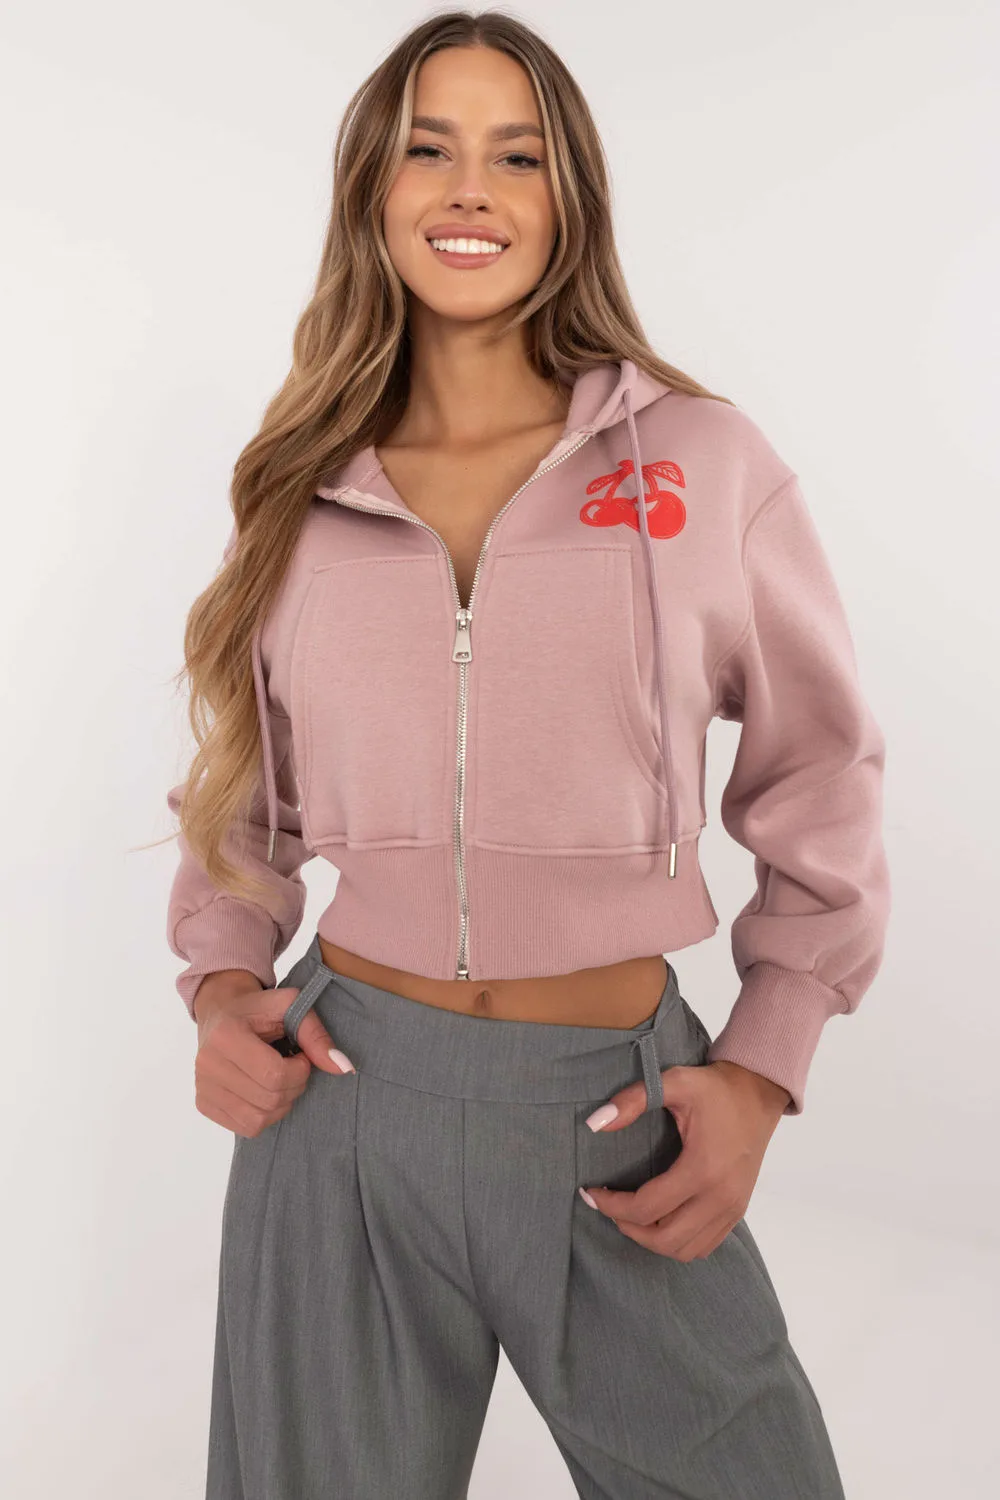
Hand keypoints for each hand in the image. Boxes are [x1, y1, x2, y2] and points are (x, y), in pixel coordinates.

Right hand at [193, 970, 355, 1137]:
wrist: (222, 1011)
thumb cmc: (259, 1008)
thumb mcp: (290, 1006)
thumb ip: (316, 1035)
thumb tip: (343, 1068)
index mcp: (226, 1035)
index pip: (274, 1075)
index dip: (299, 1071)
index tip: (301, 1056)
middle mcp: (206, 1064)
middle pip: (268, 1099)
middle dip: (294, 1087)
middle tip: (294, 1068)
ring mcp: (202, 1087)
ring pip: (258, 1120)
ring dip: (281, 1104)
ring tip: (279, 1079)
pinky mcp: (203, 1104)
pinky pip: (245, 1128)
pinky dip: (264, 1115)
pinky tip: (263, 1091)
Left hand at [580, 1059, 790, 1260]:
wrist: (758, 1093)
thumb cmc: (715, 1089)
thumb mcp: (674, 1081)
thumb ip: (633, 1100)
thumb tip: (595, 1124)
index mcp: (702, 1168)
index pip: (647, 1207)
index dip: (611, 1206)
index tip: (590, 1192)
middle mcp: (720, 1196)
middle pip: (664, 1239)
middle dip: (628, 1228)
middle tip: (609, 1206)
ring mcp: (732, 1208)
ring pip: (685, 1250)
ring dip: (652, 1240)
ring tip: (631, 1215)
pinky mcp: (738, 1211)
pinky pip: (704, 1246)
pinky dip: (677, 1242)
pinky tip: (660, 1219)